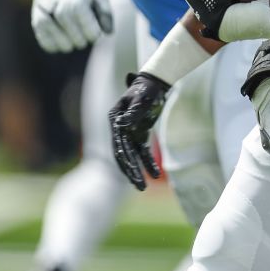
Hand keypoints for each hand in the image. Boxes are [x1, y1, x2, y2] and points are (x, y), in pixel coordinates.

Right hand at [29, 0, 113, 52]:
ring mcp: (44, 8)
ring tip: (72, 45)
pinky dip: (50, 44)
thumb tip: (108, 32)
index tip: (95, 35)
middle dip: (77, 38)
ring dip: (63, 43)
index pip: (81, 13)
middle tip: (84, 42)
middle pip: (66, 22)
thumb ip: (106, 13)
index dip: (90, 30)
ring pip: (50, 28)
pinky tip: (59, 46)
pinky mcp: (36, 17)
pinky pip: (40, 34)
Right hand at [108, 72, 169, 190]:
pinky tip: (154, 174)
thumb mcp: (141, 98)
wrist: (154, 83)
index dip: (124, 158)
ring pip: (131, 156)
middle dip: (130, 171)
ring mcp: (128, 133)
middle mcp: (119, 129)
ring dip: (136, 172)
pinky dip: (148, 163)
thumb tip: (121, 124)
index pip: (118, 143)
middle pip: (123, 154)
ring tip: (142, 188)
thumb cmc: (147, 88)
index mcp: (115, 119)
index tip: (132, 171)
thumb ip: (132, 112)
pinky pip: (142, 152)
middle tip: (139, 187)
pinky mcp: (138, 135)